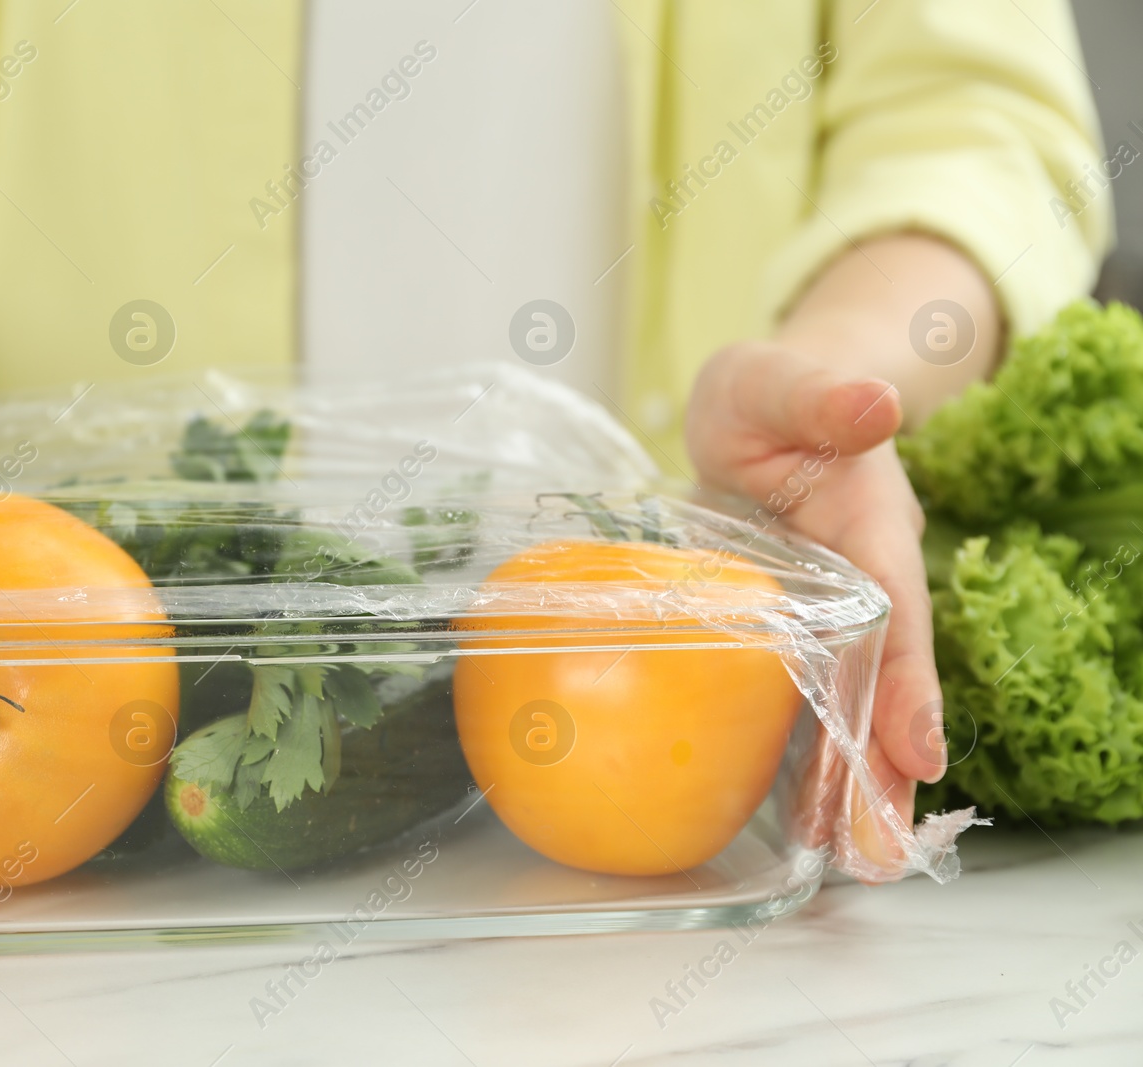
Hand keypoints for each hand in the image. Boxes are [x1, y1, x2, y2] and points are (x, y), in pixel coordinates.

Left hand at [685, 341, 946, 830]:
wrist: (758, 410)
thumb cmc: (767, 395)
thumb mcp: (775, 382)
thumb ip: (819, 395)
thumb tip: (873, 406)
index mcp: (867, 528)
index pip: (894, 612)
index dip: (906, 681)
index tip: (919, 750)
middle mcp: (863, 582)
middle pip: (883, 681)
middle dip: (887, 764)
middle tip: (886, 852)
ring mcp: (831, 615)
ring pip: (851, 705)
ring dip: (855, 780)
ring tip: (856, 858)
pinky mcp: (790, 634)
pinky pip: (805, 702)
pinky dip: (809, 758)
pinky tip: (803, 819)